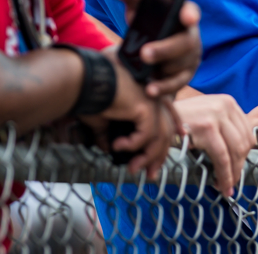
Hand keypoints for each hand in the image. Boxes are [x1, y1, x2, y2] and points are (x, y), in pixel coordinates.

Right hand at [83, 51, 176, 178]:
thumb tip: (108, 148)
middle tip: (150, 175)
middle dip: (159, 155)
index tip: (172, 145)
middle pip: (166, 131)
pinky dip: (134, 145)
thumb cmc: (91, 95)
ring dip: (147, 157)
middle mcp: (153, 98)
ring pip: (159, 136)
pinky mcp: (145, 107)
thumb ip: (107, 133)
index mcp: (146, 99)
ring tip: (133, 169)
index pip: (167, 118)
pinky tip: (118, 146)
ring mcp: (151, 101)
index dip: (172, 131)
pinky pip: (146, 134)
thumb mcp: (102, 119)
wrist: (85, 81)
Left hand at [111, 0, 201, 97]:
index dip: (191, 14)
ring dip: (164, 71)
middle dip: (166, 49)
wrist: (148, 43)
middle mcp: (191, 35)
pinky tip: (150, 90)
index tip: (188, 18)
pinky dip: (165, 87)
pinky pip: (178, 83)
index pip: (191, 11)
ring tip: (146, 76)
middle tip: (145, 53)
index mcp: (183, 14)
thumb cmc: (147, 19)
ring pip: (181, 64)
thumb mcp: (139, 5)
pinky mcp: (184, 74)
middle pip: (185, 43)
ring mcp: (190, 56)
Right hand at [174, 93, 253, 196]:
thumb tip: (240, 153)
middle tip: (231, 184)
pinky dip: (224, 175)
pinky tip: (221, 186)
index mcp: (228, 102)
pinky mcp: (207, 127)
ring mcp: (217, 115)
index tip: (238, 171)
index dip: (244, 155)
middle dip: (239, 167)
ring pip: (235, 151)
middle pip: (244, 142)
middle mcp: (226, 105)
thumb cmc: (177, 121)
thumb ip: (222, 128)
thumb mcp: (205, 116)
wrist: (155, 116)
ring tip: (225, 187)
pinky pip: (222, 157)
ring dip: (232, 174)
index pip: (247, 133)